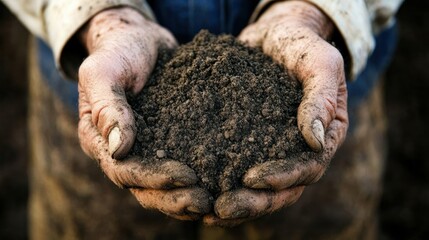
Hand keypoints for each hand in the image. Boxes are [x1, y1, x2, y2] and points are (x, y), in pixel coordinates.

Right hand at [77, 7, 210, 219]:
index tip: (188, 176)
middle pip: (143, 187)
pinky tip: (217, 185)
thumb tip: (119, 149)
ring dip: (184, 198)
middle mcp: (120, 151)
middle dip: (173, 198)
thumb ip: (107, 108)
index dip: (154, 178)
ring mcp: (144, 149)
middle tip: (204, 203)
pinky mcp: (166, 141)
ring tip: (212, 203)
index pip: (123, 170)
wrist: (141, 40)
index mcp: (98, 139)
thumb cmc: (119, 52)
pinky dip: (195, 179)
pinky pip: (178, 165)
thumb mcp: (104, 72)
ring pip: (161, 186)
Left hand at [205, 1, 347, 225]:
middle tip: (222, 209)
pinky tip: (200, 191)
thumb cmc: (301, 45)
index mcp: (325, 136)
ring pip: (261, 188)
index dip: (282, 178)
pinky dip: (223, 184)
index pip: (308, 168)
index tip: (251, 179)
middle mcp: (301, 150)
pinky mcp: (252, 143)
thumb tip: (314, 140)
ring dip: (237, 203)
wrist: (275, 36)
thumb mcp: (319, 63)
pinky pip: (240, 169)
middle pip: (284, 189)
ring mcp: (276, 149)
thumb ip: (321, 97)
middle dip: (254, 202)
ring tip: (207, 211)